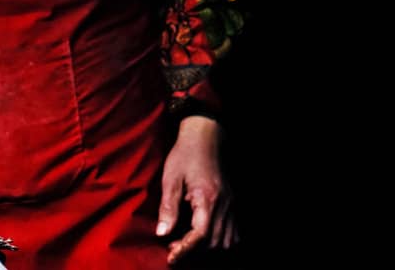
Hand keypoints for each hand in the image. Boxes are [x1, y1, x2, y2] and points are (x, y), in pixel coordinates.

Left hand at [156, 116, 236, 262]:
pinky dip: (220, 241)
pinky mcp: (232, 203)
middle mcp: (223, 204)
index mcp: (207, 198)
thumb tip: (162, 233)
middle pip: (213, 242)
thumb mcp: (171, 178)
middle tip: (173, 248)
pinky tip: (205, 239)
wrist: (205, 136)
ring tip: (187, 243)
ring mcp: (230, 204)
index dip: (186, 250)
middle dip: (194, 251)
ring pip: (225, 241)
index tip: (171, 257)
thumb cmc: (185, 154)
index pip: (200, 235)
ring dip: (207, 249)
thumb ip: (168, 207)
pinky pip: (233, 233)